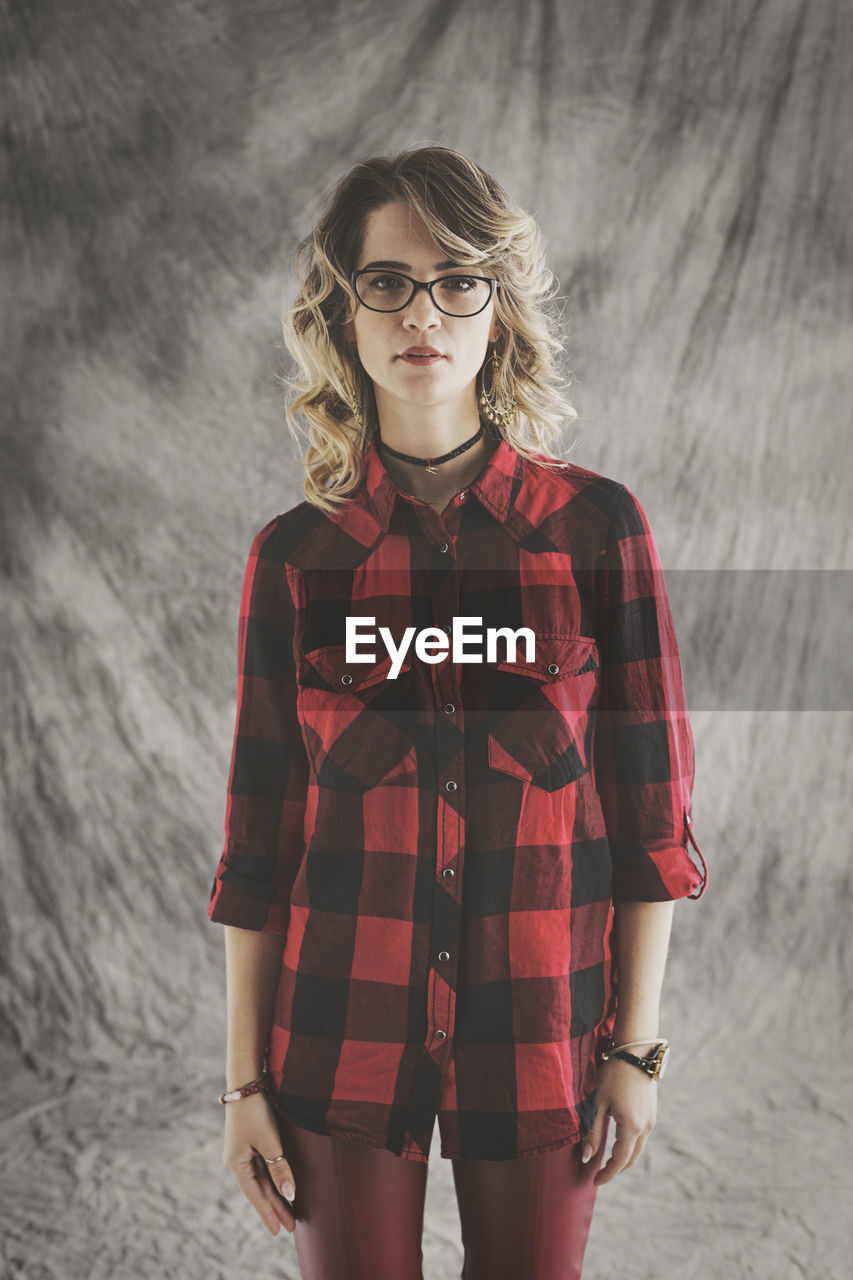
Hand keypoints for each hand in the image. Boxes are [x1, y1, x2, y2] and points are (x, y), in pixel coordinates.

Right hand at [222, 1091, 296, 1234]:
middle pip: (259, 1190)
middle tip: (291, 1227)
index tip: (279, 1232)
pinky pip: (262, 1169)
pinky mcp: (249, 1144)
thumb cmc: (256, 1112)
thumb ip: (279, 1168)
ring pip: (262, 1180)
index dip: (269, 1213)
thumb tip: (289, 1195)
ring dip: (275, 1195)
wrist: (246, 1083)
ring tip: (289, 1212)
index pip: (256, 1196)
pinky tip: (280, 1188)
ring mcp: (243, 1153)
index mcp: (237, 1165)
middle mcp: (237, 1162)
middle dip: (275, 1208)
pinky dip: (273, 1180)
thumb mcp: (269, 1141)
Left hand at [582, 1057, 657, 1186]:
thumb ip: (593, 1131)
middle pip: (631, 1158)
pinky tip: (617, 1142)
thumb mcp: (599, 1103)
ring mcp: (651, 1120)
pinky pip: (641, 1136)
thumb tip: (586, 1157)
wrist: (635, 1051)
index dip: (607, 1174)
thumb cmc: (613, 1074)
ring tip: (606, 1161)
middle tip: (600, 1175)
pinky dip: (630, 1145)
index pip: (620, 1161)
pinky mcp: (651, 1112)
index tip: (595, 1182)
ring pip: (638, 1148)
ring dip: (624, 1158)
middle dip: (616, 1169)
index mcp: (632, 1127)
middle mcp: (645, 1127)